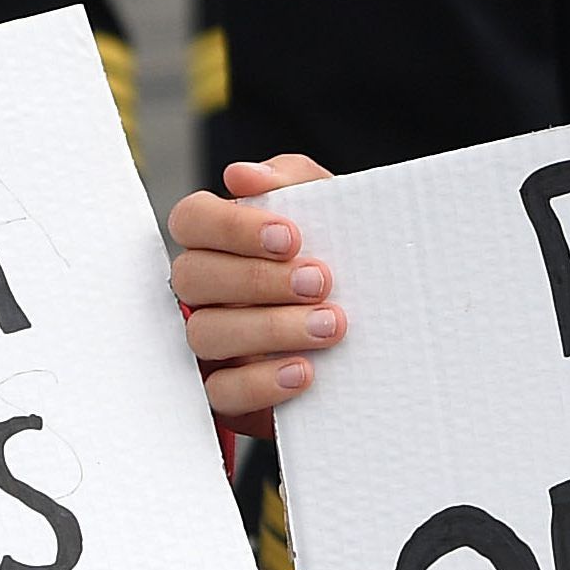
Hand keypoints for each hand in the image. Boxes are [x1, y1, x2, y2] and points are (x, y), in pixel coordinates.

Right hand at [170, 156, 340, 427]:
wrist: (378, 337)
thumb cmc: (339, 260)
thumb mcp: (328, 212)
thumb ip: (291, 181)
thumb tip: (241, 176)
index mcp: (218, 240)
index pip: (191, 219)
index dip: (231, 227)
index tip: (290, 237)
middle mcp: (203, 290)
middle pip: (192, 276)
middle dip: (258, 278)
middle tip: (319, 281)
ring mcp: (209, 343)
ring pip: (206, 333)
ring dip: (270, 328)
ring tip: (330, 325)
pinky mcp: (225, 393)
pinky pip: (222, 392)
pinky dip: (262, 382)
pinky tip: (305, 371)